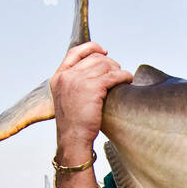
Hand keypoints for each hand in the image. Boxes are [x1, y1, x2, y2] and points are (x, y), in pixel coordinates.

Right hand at [49, 41, 132, 159]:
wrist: (73, 139)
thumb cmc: (74, 125)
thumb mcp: (67, 99)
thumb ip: (75, 85)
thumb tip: (94, 75)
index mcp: (59, 77)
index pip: (74, 52)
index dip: (91, 48)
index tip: (104, 51)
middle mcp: (67, 76)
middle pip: (93, 59)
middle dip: (109, 63)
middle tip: (117, 71)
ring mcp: (79, 80)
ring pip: (104, 65)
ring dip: (117, 69)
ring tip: (124, 77)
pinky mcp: (93, 88)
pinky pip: (112, 76)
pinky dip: (123, 75)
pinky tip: (128, 79)